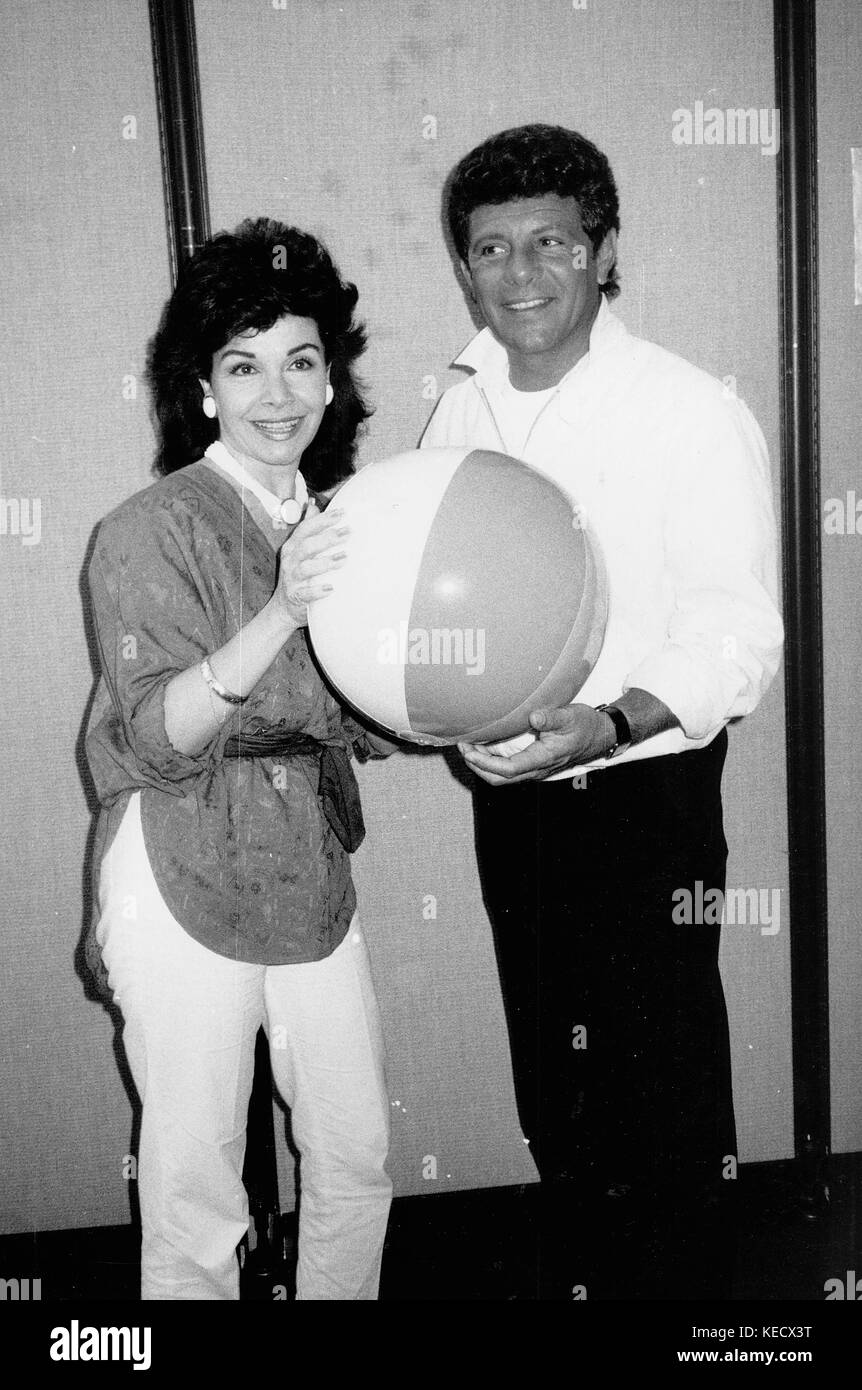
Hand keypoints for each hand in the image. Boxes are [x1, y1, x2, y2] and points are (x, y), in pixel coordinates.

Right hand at [272, 499, 348, 627]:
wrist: (285, 606)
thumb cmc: (297, 574)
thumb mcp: (299, 549)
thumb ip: (307, 528)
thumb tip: (314, 504)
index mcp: (292, 547)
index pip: (305, 529)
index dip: (323, 520)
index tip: (342, 513)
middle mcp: (290, 561)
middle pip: (307, 546)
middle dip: (327, 538)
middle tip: (348, 533)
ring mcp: (292, 579)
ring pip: (306, 568)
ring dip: (325, 562)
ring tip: (344, 559)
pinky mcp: (295, 596)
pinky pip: (305, 593)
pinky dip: (317, 590)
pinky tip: (331, 588)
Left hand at [458, 703, 613, 784]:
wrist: (599, 735)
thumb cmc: (585, 725)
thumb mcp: (570, 716)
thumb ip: (551, 718)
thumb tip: (534, 717)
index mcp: (543, 759)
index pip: (508, 769)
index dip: (484, 763)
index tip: (468, 750)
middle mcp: (537, 769)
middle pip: (499, 779)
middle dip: (477, 766)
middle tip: (463, 747)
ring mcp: (534, 769)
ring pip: (502, 776)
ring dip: (483, 764)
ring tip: (469, 745)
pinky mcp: (533, 764)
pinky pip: (508, 769)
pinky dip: (492, 761)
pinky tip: (485, 745)